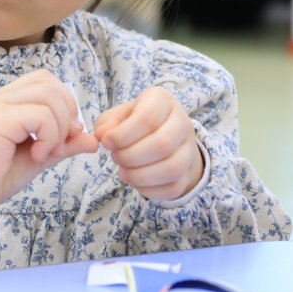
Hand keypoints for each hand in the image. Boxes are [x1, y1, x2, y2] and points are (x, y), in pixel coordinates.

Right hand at [0, 70, 99, 217]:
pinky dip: (49, 137)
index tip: (65, 135)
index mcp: (5, 101)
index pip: (44, 80)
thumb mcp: (38, 157)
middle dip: (67, 112)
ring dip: (58, 126)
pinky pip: (40, 115)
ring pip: (49, 95)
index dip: (64, 102)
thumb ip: (63, 144)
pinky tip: (37, 156)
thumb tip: (93, 139)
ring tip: (45, 152)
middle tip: (60, 144)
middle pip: (50, 83)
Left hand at [95, 87, 203, 202]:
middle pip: (162, 144)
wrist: (164, 136)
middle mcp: (183, 123)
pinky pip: (173, 187)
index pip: (148, 118)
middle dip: (130, 156)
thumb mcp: (119, 115)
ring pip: (172, 168)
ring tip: (123, 171)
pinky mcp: (188, 173)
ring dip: (140, 175)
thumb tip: (102, 135)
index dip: (123, 134)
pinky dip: (149, 189)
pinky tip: (135, 181)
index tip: (106, 142)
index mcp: (164, 101)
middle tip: (115, 157)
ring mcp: (189, 149)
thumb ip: (107, 122)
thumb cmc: (136, 123)